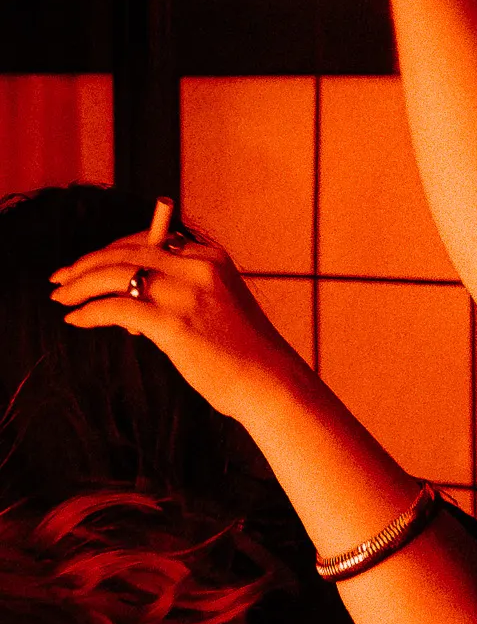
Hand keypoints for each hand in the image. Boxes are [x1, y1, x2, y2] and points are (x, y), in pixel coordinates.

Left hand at [49, 228, 306, 423]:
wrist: (269, 382)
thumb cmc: (244, 352)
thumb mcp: (219, 306)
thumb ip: (183, 291)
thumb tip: (130, 295)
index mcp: (211, 258)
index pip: (148, 241)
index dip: (110, 250)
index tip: (87, 264)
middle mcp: (198, 268)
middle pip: (125, 253)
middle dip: (85, 265)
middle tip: (59, 279)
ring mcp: (186, 294)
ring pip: (114, 275)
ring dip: (80, 286)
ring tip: (61, 298)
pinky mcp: (174, 323)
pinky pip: (116, 308)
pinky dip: (89, 312)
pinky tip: (76, 319)